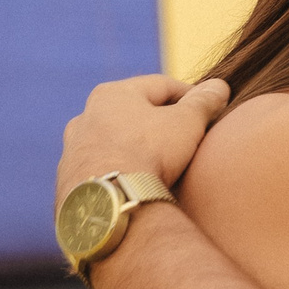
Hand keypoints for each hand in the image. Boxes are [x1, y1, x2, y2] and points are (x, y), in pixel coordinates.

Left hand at [58, 75, 233, 200]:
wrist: (110, 202)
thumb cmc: (149, 153)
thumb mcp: (187, 123)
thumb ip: (204, 102)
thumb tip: (219, 87)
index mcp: (113, 93)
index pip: (161, 86)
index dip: (190, 96)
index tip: (209, 109)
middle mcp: (86, 116)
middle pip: (133, 113)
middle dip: (160, 123)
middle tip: (186, 137)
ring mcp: (73, 150)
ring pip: (113, 143)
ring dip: (135, 149)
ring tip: (159, 166)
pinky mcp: (70, 181)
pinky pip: (101, 171)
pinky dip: (119, 173)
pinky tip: (135, 186)